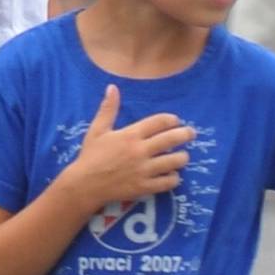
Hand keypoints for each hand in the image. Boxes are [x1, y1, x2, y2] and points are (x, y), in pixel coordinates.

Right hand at [69, 84, 193, 207]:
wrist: (84, 185)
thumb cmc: (91, 156)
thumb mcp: (97, 130)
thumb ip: (108, 109)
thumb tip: (112, 87)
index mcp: (130, 135)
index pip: (159, 122)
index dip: (172, 120)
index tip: (176, 121)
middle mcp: (140, 151)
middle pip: (172, 139)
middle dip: (186, 134)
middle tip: (190, 134)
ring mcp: (144, 170)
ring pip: (175, 161)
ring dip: (182, 157)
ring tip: (182, 156)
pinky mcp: (145, 186)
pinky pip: (168, 182)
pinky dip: (174, 177)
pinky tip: (172, 174)